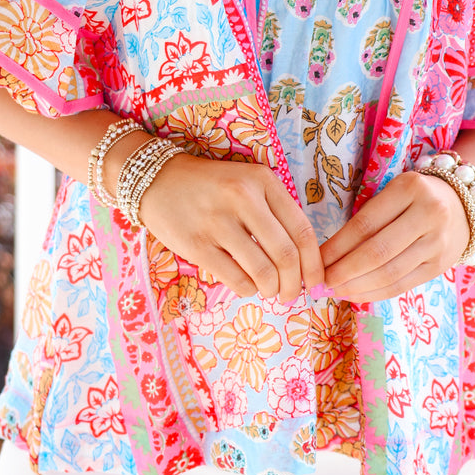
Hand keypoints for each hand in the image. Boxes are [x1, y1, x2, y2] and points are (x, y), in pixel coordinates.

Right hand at [136, 151, 324, 304]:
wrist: (157, 180)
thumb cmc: (211, 186)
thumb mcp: (248, 183)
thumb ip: (275, 212)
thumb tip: (303, 260)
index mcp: (263, 181)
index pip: (303, 231)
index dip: (315, 264)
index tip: (316, 281)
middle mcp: (243, 198)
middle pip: (286, 256)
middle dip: (295, 284)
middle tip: (291, 294)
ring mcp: (218, 222)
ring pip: (263, 272)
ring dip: (271, 290)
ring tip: (269, 290)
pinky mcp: (197, 245)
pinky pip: (236, 280)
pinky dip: (248, 290)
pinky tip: (246, 284)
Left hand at [320, 171, 469, 302]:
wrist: (464, 205)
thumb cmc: (415, 197)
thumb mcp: (394, 191)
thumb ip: (369, 214)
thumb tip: (329, 253)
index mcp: (409, 188)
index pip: (365, 224)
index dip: (337, 246)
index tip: (316, 259)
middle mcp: (428, 214)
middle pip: (377, 252)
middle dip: (344, 270)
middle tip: (322, 281)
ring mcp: (438, 243)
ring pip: (389, 273)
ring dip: (357, 286)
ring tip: (336, 290)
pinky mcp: (440, 266)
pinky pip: (402, 285)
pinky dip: (375, 293)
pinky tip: (356, 294)